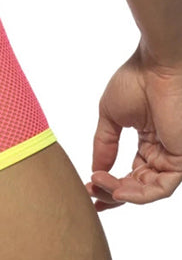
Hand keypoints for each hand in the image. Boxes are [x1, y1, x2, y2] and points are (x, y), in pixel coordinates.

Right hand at [86, 42, 181, 210]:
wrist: (156, 65)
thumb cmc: (135, 80)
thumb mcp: (110, 117)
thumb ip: (104, 145)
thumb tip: (95, 170)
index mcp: (149, 141)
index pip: (132, 174)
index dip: (109, 184)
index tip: (88, 188)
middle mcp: (162, 152)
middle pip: (138, 186)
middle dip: (112, 192)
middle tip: (91, 191)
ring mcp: (172, 157)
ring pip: (148, 191)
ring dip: (121, 194)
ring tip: (99, 185)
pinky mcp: (181, 160)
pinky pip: (161, 187)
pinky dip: (137, 193)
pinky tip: (115, 187)